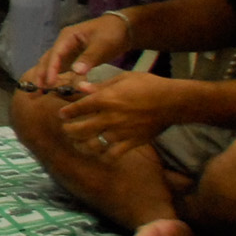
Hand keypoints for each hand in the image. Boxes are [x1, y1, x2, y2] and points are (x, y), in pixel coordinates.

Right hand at [28, 14, 133, 89]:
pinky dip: (55, 76)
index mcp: (67, 37)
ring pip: (52, 64)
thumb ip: (89, 57)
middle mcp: (63, 43)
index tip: (50, 83)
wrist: (124, 29)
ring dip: (46, 76)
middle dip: (41, 74)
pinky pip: (61, 67)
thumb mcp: (102, 44)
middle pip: (48, 59)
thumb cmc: (112, 33)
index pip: (55, 54)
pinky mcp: (74, 57)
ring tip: (40, 91)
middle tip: (36, 90)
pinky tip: (52, 86)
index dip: (51, 69)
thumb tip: (76, 72)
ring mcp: (67, 50)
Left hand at [58, 70, 185, 161]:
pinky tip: (101, 152)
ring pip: (92, 145)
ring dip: (82, 145)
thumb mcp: (122, 79)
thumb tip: (81, 87)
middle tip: (67, 130)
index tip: (62, 115)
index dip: (66, 113)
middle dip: (69, 131)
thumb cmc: (148, 85)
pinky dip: (104, 155)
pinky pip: (112, 155)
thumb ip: (100, 86)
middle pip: (79, 130)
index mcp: (104, 99)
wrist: (173, 102)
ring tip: (79, 143)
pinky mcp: (131, 143)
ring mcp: (120, 132)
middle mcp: (109, 117)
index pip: (77, 109)